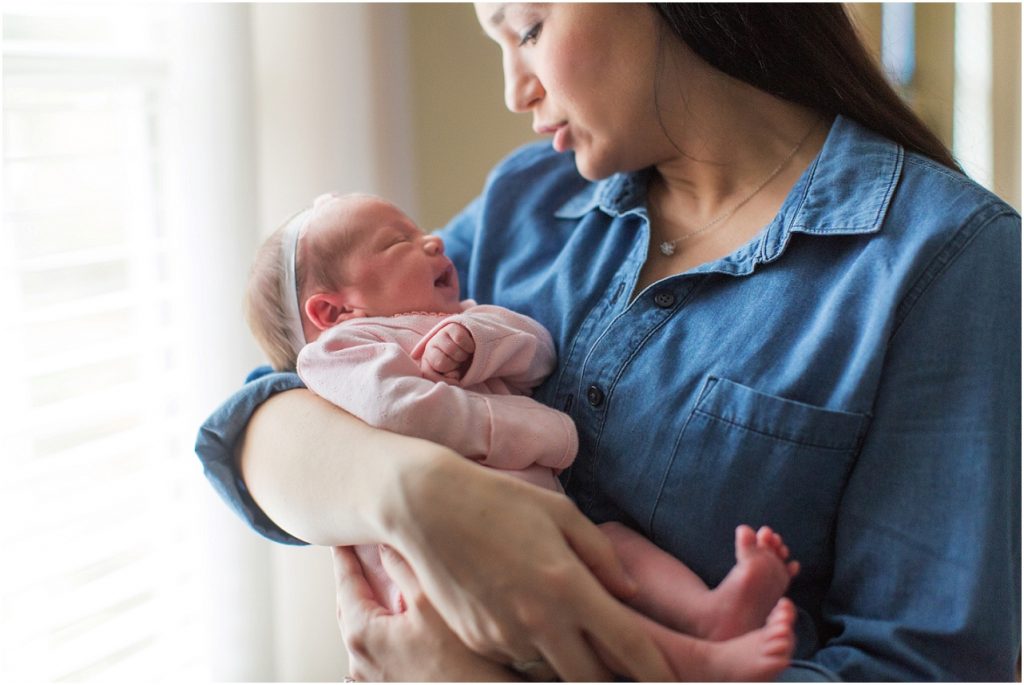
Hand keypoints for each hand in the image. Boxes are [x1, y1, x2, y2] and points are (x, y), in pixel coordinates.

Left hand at [333, 545, 520, 681]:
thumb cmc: (461, 667)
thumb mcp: (430, 603)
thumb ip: (403, 568)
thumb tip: (386, 544)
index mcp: (362, 634)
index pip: (345, 583)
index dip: (344, 555)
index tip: (341, 538)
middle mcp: (360, 659)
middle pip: (351, 605)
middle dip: (357, 577)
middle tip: (360, 551)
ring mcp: (371, 676)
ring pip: (365, 626)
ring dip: (373, 602)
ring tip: (383, 579)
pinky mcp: (387, 684)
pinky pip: (377, 646)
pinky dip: (384, 625)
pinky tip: (400, 614)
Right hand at [384, 457, 674, 680]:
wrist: (427, 508)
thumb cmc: (499, 501)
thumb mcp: (560, 514)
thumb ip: (602, 556)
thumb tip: (629, 593)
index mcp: (568, 586)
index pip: (628, 646)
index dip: (656, 672)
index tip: (671, 682)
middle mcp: (539, 621)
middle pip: (591, 680)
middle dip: (610, 677)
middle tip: (615, 657)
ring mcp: (505, 637)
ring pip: (552, 673)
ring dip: (568, 660)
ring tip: (562, 624)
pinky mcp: (478, 641)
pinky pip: (518, 660)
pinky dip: (533, 650)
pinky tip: (524, 613)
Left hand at [418, 323, 473, 382]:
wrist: (476, 347)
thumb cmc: (462, 365)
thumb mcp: (454, 376)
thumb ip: (449, 380)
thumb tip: (453, 377)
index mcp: (427, 362)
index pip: (428, 374)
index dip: (445, 379)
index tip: (455, 377)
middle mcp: (430, 347)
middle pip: (441, 363)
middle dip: (454, 366)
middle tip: (460, 363)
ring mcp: (439, 335)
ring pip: (452, 350)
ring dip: (463, 356)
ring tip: (464, 354)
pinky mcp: (451, 327)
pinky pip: (460, 339)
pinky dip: (468, 346)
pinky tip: (469, 347)